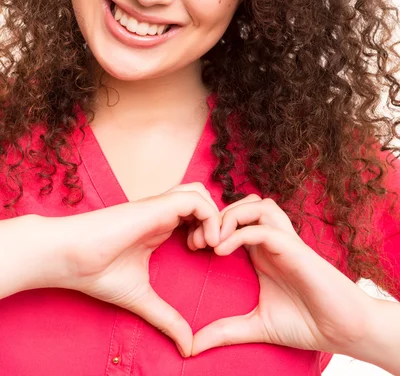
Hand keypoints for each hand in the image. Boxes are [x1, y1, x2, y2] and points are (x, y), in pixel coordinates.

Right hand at [52, 182, 220, 356]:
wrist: (70, 258)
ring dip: (213, 217)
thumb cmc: (98, 272)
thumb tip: (188, 348)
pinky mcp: (156, 205)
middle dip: (217, 221)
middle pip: (202, 198)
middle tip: (212, 250)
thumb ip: (167, 318)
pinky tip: (200, 243)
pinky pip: (194, 199)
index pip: (196, 214)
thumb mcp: (142, 298)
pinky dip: (208, 217)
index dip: (210, 230)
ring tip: (205, 246)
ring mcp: (159, 207)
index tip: (207, 257)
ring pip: (200, 193)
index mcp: (160, 226)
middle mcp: (162, 212)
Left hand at [190, 194, 370, 355]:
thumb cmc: (306, 323)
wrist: (343, 330)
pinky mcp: (295, 249)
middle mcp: (272, 241)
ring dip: (231, 216)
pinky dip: (241, 232)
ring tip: (212, 242)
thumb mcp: (256, 326)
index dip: (210, 226)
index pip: (235, 220)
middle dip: (216, 215)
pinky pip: (264, 228)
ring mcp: (285, 241)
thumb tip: (193, 345)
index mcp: (262, 252)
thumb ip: (226, 330)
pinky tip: (222, 251)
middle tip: (197, 241)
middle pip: (244, 203)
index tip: (190, 248)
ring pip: (257, 205)